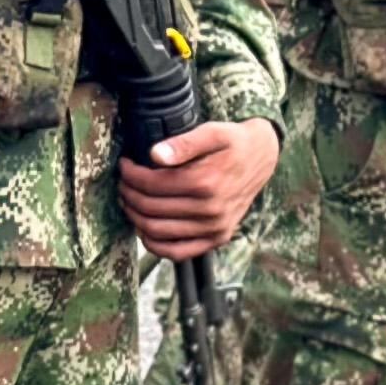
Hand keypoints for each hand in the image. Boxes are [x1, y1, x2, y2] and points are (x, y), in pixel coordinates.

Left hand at [116, 115, 278, 258]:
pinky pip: (177, 252)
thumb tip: (155, 155)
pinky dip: (154, 244)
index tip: (124, 165)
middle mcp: (211, 209)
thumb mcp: (213, 132)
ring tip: (129, 200)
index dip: (130, 175)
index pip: (151, 184)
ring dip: (135, 217)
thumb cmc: (234, 143)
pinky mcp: (217, 238)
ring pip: (157, 231)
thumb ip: (183, 143)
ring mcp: (214, 228)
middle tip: (123, 181)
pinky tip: (144, 228)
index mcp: (206, 182)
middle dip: (128, 193)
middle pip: (150, 208)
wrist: (262, 157)